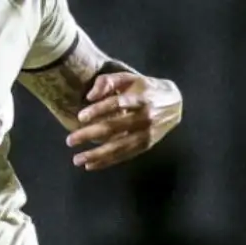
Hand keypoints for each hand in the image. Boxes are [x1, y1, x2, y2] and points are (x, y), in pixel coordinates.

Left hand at [67, 73, 182, 170]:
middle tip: (70, 140)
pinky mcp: (146, 145)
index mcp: (141, 97)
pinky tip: (90, 165)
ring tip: (77, 160)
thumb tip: (90, 96)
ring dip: (96, 154)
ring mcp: (146, 133)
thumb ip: (108, 81)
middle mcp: (145, 117)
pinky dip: (107, 162)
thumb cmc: (145, 88)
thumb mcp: (129, 78)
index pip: (117, 103)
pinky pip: (124, 155)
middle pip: (114, 127)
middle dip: (90, 135)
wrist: (175, 103)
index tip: (80, 117)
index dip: (99, 110)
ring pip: (118, 146)